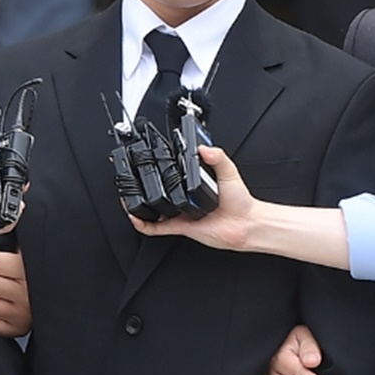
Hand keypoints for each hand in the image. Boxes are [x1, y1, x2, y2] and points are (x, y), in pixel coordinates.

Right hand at [132, 146, 255, 250]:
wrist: (246, 225)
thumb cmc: (240, 202)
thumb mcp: (229, 172)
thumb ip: (218, 157)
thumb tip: (204, 148)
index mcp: (194, 183)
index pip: (172, 171)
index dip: (158, 164)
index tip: (149, 154)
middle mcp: (185, 197)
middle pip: (158, 189)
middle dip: (143, 182)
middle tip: (133, 172)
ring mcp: (181, 212)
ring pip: (153, 207)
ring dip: (139, 201)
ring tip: (128, 192)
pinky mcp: (180, 227)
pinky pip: (156, 227)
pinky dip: (143, 223)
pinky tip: (135, 216)